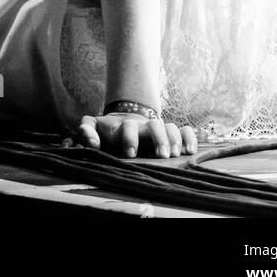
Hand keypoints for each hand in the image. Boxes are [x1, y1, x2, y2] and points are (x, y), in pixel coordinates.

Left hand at [73, 113, 196, 159]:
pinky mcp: (169, 134)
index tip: (130, 153)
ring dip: (173, 139)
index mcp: (124, 127)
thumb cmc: (108, 132)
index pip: (128, 127)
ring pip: (169, 127)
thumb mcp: (94, 128)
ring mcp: (157, 129)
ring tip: (173, 155)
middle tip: (160, 155)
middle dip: (158, 138)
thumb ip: (86, 131)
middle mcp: (143, 126)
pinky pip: (184, 131)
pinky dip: (188, 137)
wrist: (124, 121)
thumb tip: (87, 143)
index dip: (129, 138)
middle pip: (154, 125)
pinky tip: (189, 151)